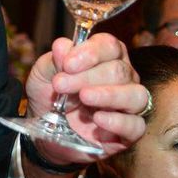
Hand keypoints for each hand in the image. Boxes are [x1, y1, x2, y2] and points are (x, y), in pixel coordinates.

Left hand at [24, 34, 148, 164]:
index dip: (90, 52)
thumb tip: (63, 46)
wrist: (44, 131)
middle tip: (61, 85)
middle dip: (87, 76)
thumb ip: (54, 60)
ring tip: (84, 97)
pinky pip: (136, 125)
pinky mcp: (128, 132)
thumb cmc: (48, 96)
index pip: (109, 46)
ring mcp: (128, 105)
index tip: (67, 64)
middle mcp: (123, 79)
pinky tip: (97, 119)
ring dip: (108, 95)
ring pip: (135, 95)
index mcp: (105, 58)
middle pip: (119, 70)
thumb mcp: (42, 75)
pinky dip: (118, 121)